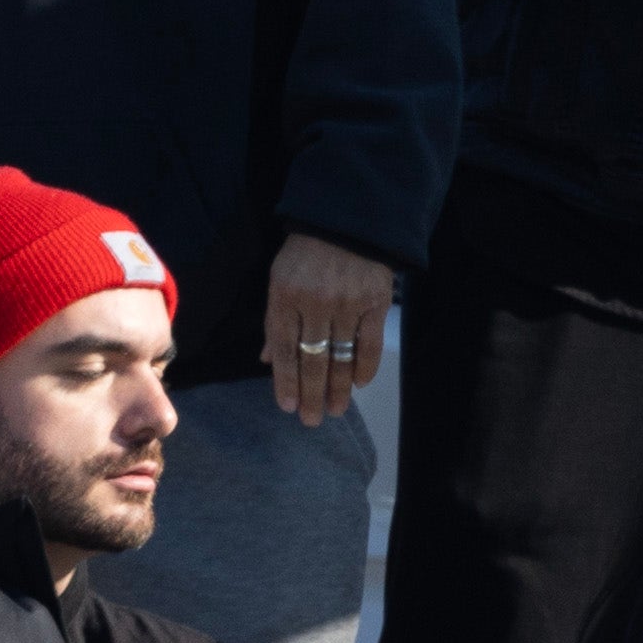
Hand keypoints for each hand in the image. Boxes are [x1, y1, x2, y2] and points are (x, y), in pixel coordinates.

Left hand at [267, 234, 396, 426]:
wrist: (346, 221)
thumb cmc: (305, 253)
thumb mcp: (279, 279)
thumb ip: (275, 320)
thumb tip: (267, 360)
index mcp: (285, 296)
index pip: (284, 348)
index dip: (285, 380)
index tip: (287, 406)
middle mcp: (315, 303)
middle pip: (312, 359)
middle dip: (310, 394)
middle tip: (310, 420)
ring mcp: (347, 303)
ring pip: (341, 356)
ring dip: (338, 388)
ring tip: (336, 410)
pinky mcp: (375, 302)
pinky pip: (370, 343)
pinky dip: (365, 366)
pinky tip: (359, 384)